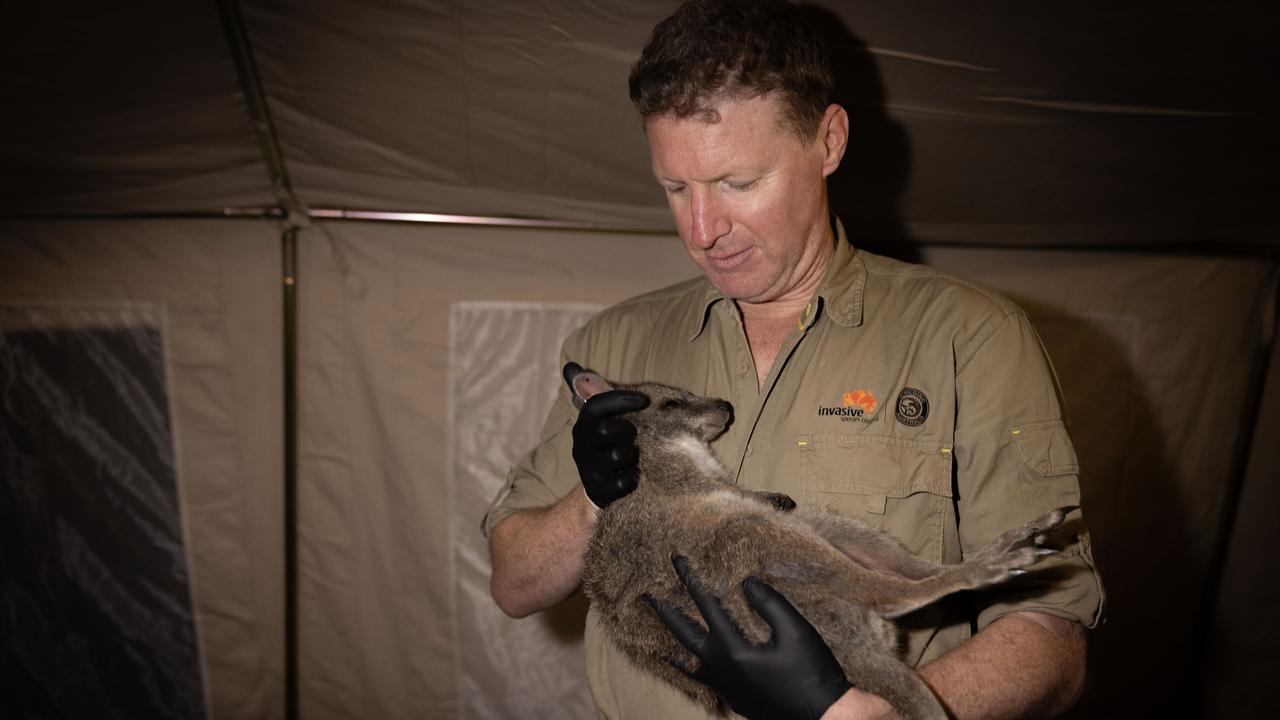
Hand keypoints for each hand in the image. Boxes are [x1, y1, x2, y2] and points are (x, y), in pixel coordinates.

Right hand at [571, 389, 648, 507]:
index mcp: (582, 427)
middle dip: (628, 432)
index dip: (621, 399)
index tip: (645, 400)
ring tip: (632, 457)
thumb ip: (590, 392)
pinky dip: (633, 477)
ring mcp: (588, 471)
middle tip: (634, 437)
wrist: (597, 489)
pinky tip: (632, 475)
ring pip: (619, 457)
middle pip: (608, 430)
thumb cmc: (606, 446)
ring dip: (633, 456)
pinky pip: (625, 482)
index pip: (596, 406)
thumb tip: (570, 365)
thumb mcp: (598, 421)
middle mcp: (581, 448)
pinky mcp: (599, 491)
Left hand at [648, 556, 853, 719]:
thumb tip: (747, 583)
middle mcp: (720, 670)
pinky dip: (688, 667)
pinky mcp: (732, 699)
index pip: (705, 606)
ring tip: (656, 631)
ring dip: (672, 643)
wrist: (823, 717)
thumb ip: (769, 603)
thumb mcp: (795, 630)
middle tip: (649, 595)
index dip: (691, 580)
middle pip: (683, 635)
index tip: (677, 561)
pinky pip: (701, 679)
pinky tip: (688, 662)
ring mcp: (724, 688)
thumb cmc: (811, 672)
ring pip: (687, 662)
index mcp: (732, 650)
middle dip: (665, 612)